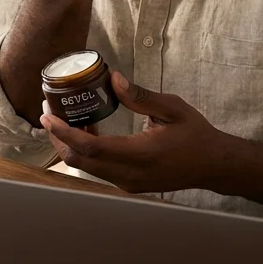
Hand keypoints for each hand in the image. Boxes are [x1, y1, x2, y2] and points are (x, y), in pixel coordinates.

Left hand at [40, 67, 231, 193]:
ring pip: (87, 167)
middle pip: (81, 161)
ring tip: (65, 119)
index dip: (64, 133)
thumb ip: (140, 96)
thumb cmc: (195, 134)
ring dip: (71, 145)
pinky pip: (98, 169)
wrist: (214, 165)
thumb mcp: (172, 108)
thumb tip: (113, 79)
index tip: (48, 117)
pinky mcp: (130, 184)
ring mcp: (129, 183)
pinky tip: (88, 131)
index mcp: (141, 155)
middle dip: (59, 138)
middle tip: (50, 113)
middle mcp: (130, 174)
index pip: (91, 148)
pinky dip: (86, 152)